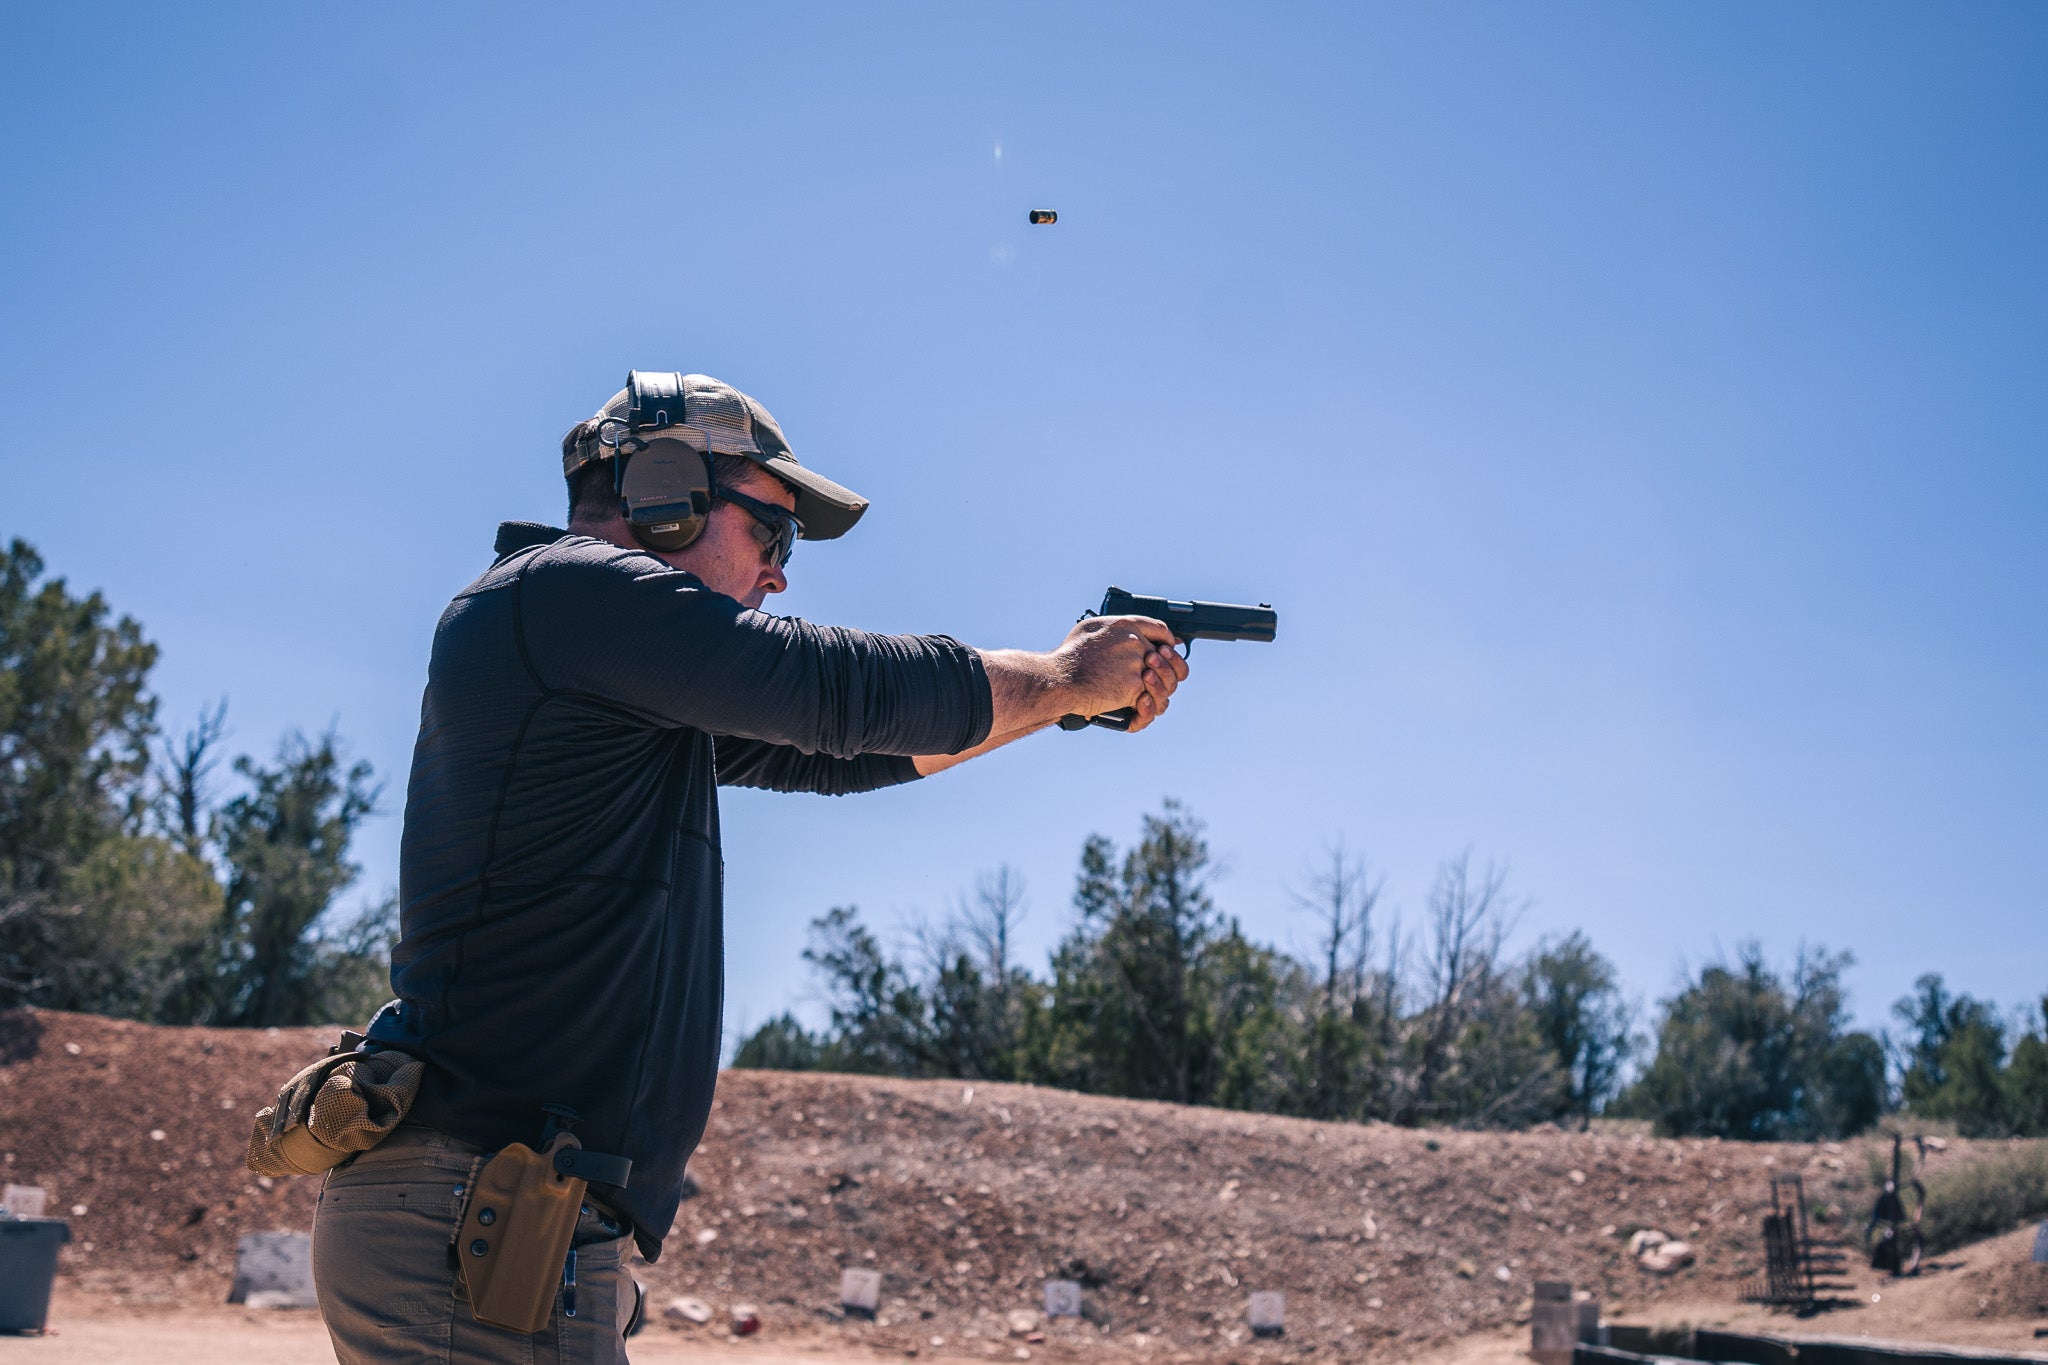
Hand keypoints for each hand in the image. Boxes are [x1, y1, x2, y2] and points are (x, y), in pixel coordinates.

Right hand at [1054, 614, 1190, 732]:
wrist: (1061, 679)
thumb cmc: (1070, 656)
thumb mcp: (1091, 628)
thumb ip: (1116, 628)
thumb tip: (1132, 632)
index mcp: (1125, 625)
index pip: (1160, 629)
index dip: (1167, 640)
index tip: (1166, 648)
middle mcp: (1135, 641)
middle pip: (1166, 656)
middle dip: (1165, 667)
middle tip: (1157, 675)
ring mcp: (1136, 664)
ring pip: (1161, 678)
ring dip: (1157, 687)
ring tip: (1146, 693)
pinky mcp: (1135, 686)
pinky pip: (1149, 696)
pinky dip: (1144, 703)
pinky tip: (1137, 705)